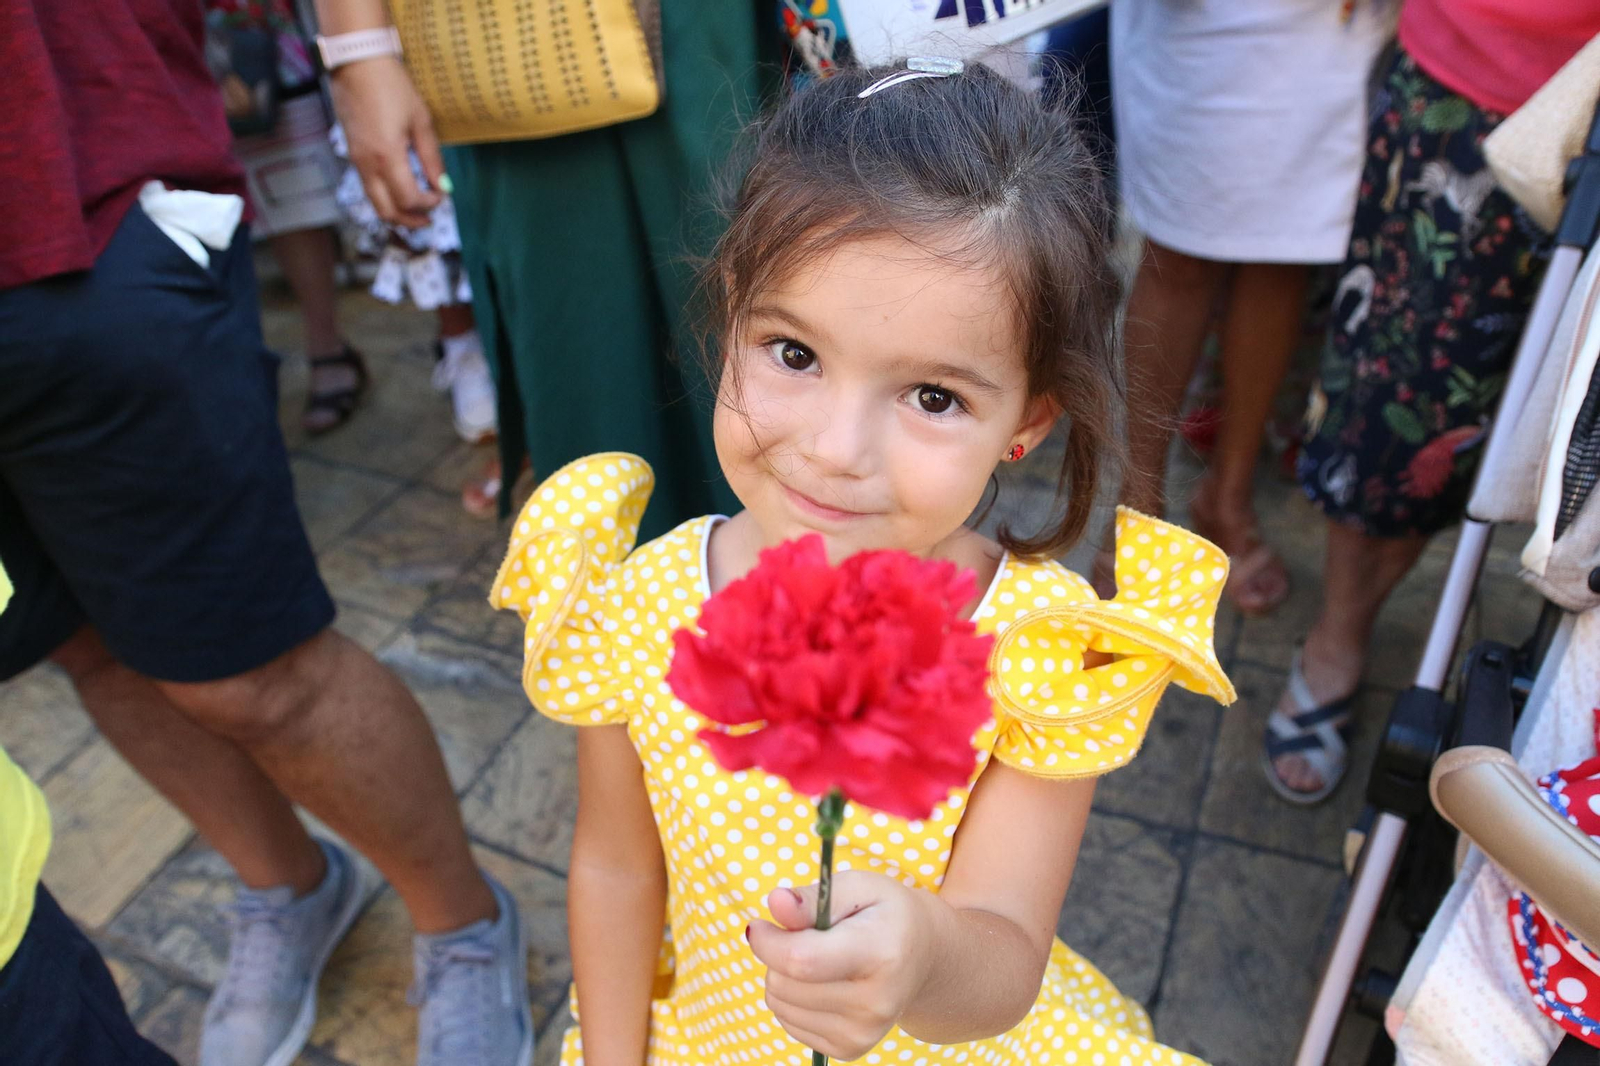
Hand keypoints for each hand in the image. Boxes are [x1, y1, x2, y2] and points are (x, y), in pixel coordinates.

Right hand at [327, 56, 444, 226]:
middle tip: (429, 220)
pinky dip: (385, 198)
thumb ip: (432, 158)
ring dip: (396, 212)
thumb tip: (443, 186)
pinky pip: (368, 187)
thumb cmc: (392, 87)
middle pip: (387, 211)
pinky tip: (399, 191)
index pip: (408, 199)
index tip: (442, 196)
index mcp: (387, 157)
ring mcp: (356, 161)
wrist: (357, 64)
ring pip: (374, 202)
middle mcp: (367, 165)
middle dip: (410, 221)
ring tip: (416, 210)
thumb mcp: (420, 121)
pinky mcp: (352, 154)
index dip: (428, 204)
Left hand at [747, 872, 934, 1060]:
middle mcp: (875, 1002)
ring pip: (779, 1004)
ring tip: (817, 957)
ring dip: (783, 976)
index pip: (801, 961)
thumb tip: (775, 904)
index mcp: (880, 953)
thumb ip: (814, 897)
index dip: (768, 943)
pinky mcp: (850, 1049)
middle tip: (803, 935)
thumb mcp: (859, 886)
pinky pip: (788, 1022)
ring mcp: (863, 1033)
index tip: (760, 924)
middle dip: (777, 954)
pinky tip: (821, 981)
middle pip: (785, 984)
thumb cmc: (886, 913)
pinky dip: (792, 998)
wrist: (925, 956)